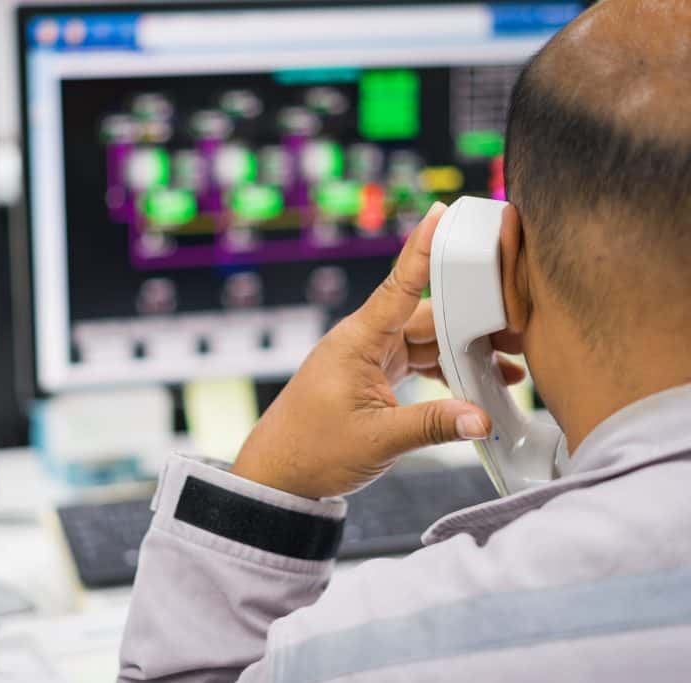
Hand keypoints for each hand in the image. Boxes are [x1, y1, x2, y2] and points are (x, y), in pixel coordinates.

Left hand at [230, 202, 525, 498]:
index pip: (399, 286)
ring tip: (511, 361)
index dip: (422, 249)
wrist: (278, 476)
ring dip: (464, 349)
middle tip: (519, 322)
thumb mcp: (377, 440)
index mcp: (357, 341)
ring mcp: (367, 359)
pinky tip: (477, 385)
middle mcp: (362, 341)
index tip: (442, 212)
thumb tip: (483, 419)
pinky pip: (416, 361)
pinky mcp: (371, 377)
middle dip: (472, 318)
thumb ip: (432, 425)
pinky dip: (446, 371)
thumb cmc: (312, 452)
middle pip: (426, 315)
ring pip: (425, 340)